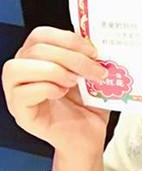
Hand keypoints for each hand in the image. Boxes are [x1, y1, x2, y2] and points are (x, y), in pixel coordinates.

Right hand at [2, 27, 110, 155]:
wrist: (89, 135)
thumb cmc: (88, 104)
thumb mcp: (91, 73)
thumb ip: (88, 55)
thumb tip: (95, 37)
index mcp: (38, 58)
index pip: (40, 35)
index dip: (67, 38)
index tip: (93, 50)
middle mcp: (22, 73)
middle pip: (34, 49)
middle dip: (70, 57)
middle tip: (94, 70)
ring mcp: (16, 94)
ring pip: (18, 67)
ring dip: (53, 71)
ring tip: (74, 82)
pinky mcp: (20, 113)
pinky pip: (22, 93)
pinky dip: (47, 89)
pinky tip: (62, 94)